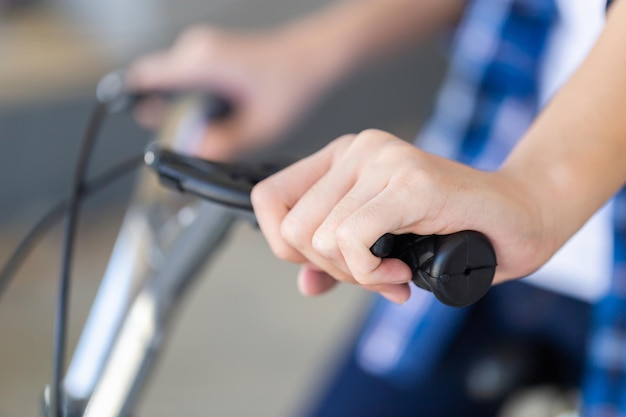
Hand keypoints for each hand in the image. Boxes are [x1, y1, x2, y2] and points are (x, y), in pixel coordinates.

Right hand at [127, 25, 337, 159]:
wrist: (310, 59)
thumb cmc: (291, 81)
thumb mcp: (260, 125)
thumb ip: (224, 143)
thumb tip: (194, 152)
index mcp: (203, 62)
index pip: (147, 77)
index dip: (133, 99)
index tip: (130, 119)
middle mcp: (197, 50)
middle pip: (158, 84)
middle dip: (167, 113)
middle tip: (193, 137)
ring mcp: (203, 50)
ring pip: (174, 83)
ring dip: (185, 108)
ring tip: (218, 125)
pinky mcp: (211, 55)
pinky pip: (188, 79)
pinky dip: (195, 99)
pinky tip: (220, 115)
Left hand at [251, 129, 552, 302]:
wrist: (519, 215)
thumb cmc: (452, 228)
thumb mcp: (382, 247)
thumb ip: (338, 261)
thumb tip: (305, 284)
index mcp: (341, 158)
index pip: (268, 199)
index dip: (285, 245)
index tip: (330, 262)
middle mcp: (357, 150)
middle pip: (290, 228)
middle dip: (329, 268)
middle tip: (373, 275)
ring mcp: (383, 161)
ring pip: (319, 237)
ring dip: (355, 275)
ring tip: (392, 274)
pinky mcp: (409, 183)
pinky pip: (352, 239)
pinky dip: (370, 274)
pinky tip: (400, 275)